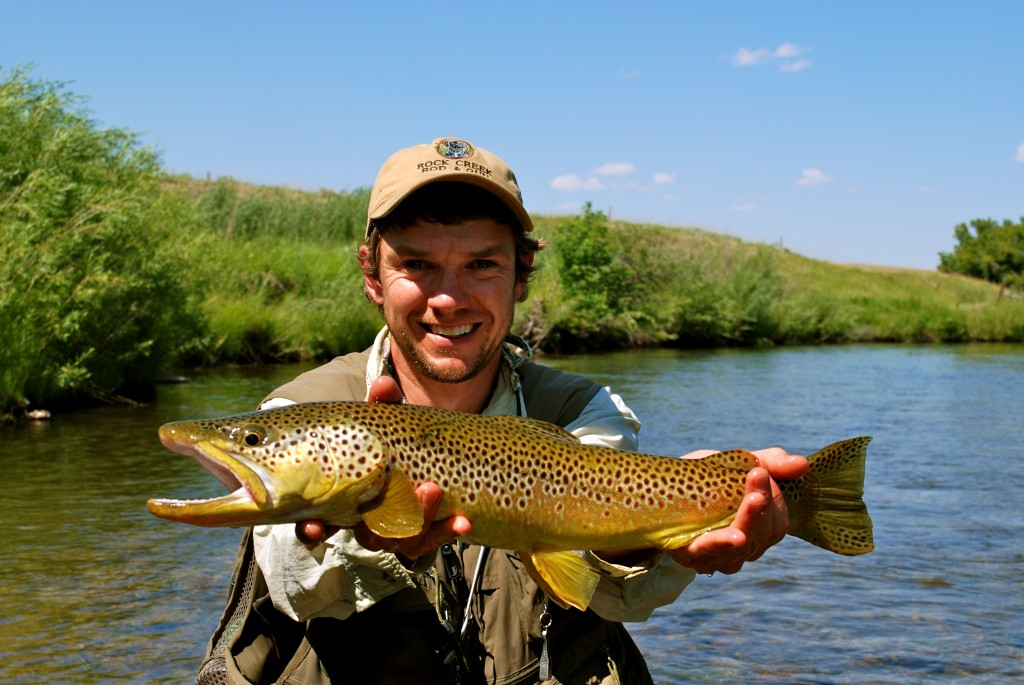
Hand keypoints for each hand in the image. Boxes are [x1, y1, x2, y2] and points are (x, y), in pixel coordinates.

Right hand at [294, 375, 472, 557]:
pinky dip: (445, 532)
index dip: (312, 530)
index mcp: (340, 500)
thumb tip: (385, 384)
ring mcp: (395, 532)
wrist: (423, 457)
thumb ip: (381, 407)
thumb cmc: (386, 442)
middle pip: (367, 536)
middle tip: (400, 493)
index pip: (316, 524)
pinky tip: (462, 523)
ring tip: (434, 490)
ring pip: (402, 541)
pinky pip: (430, 541)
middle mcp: (364, 523)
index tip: (314, 529)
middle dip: (379, 526)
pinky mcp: (421, 536)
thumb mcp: (382, 423)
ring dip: (420, 519)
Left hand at [668, 447, 807, 574]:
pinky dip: (722, 544)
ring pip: (741, 547)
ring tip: (753, 498)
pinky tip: (734, 536)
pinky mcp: (690, 556)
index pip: (777, 524)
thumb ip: (770, 462)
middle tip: (758, 475)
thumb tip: (802, 464)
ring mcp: (717, 555)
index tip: (761, 471)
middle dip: (763, 505)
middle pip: (762, 535)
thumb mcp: (737, 464)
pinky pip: (708, 554)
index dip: (775, 501)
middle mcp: (741, 548)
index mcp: (758, 529)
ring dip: (749, 521)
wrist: (659, 487)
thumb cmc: (705, 478)